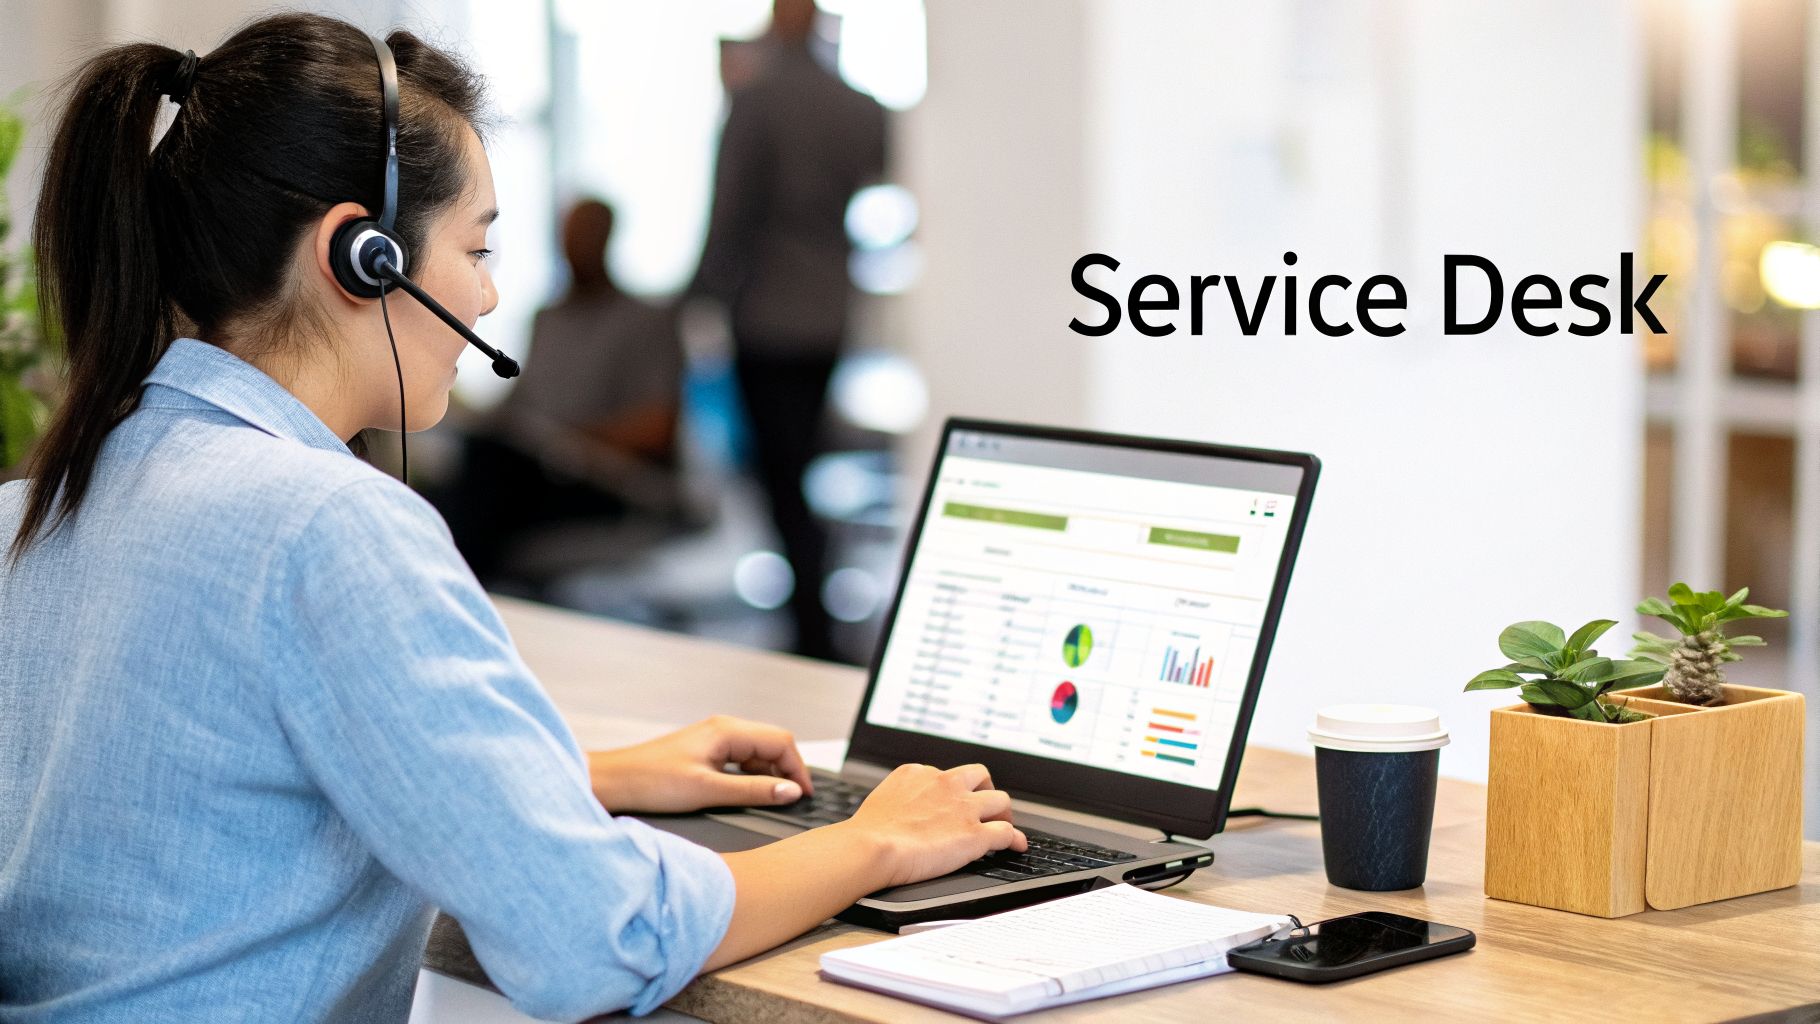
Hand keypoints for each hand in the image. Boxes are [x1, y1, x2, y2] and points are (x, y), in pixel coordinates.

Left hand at [588, 715, 812, 813]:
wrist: (615, 782)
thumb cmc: (652, 783)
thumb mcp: (708, 791)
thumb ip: (753, 791)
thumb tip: (790, 791)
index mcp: (727, 731)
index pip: (781, 741)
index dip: (798, 769)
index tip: (804, 796)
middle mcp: (723, 728)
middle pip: (773, 743)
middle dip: (788, 770)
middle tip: (794, 800)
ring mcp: (714, 738)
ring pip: (758, 752)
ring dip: (771, 773)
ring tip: (776, 800)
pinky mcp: (706, 751)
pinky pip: (741, 758)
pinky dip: (754, 775)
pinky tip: (752, 793)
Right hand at [840, 763, 1026, 888]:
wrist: (872, 846)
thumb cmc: (869, 831)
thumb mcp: (883, 798)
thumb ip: (900, 798)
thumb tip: (901, 810)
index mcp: (919, 773)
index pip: (947, 775)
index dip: (955, 790)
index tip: (954, 802)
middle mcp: (945, 784)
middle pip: (980, 776)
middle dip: (984, 791)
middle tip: (983, 809)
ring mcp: (963, 808)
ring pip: (1000, 800)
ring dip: (1003, 813)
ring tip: (1002, 824)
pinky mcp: (975, 834)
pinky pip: (1007, 832)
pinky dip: (1015, 839)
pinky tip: (1017, 845)